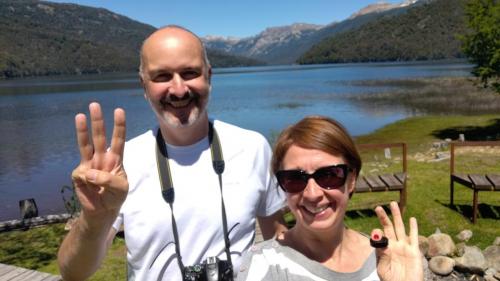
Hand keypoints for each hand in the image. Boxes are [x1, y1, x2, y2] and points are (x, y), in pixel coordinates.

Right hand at [71, 102, 127, 218]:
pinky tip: (91, 188)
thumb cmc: (115, 196)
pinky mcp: (79, 174)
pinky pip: (83, 174)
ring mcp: (89, 165)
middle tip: (95, 104)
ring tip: (80, 116)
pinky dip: (88, 181)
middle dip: (98, 121)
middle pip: (100, 137)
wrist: (102, 211)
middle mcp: (102, 158)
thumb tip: (89, 172)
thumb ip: (109, 179)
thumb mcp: (120, 188)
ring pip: (85, 145)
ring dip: (82, 131)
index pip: (118, 139)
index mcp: (115, 159)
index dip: (119, 126)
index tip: (119, 111)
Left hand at [372, 201, 422, 280]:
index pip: (379, 237)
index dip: (377, 233)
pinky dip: (413, 228)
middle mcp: (394, 246)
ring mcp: (404, 248)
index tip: (377, 232)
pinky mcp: (414, 252)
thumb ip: (380, 253)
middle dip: (384, 217)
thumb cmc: (392, 280)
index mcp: (384, 250)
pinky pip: (414, 237)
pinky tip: (412, 219)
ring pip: (400, 228)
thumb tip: (377, 236)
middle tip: (378, 207)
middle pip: (389, 228)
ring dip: (397, 216)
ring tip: (393, 204)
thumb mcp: (383, 268)